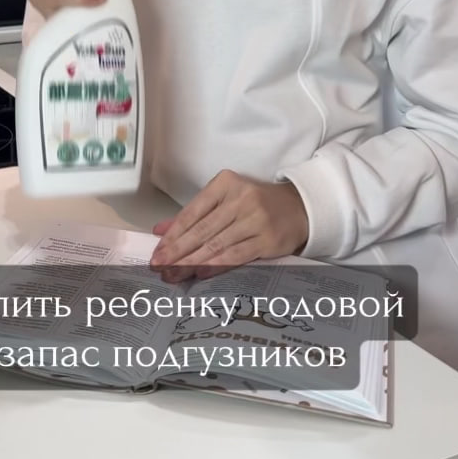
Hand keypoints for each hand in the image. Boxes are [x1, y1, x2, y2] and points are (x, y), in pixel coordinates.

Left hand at [149, 170, 309, 281]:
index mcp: (225, 184)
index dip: (173, 234)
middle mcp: (240, 199)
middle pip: (201, 230)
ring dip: (191, 262)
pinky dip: (215, 265)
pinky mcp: (267, 239)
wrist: (299, 208)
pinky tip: (200, 273)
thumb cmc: (257, 203)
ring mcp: (255, 219)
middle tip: (159, 266)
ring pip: (216, 244)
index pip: (192, 212)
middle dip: (177, 251)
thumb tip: (161, 229)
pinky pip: (235, 255)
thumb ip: (195, 214)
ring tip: (173, 274)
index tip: (158, 251)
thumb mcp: (226, 199)